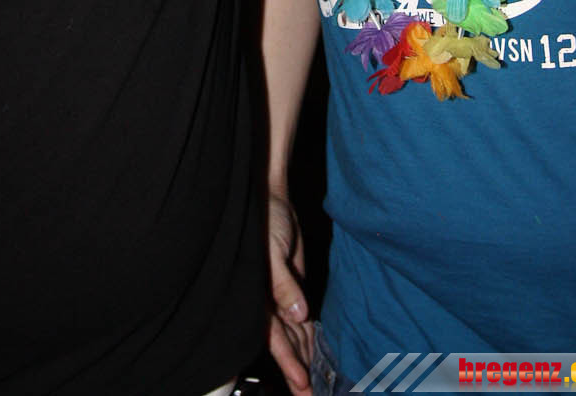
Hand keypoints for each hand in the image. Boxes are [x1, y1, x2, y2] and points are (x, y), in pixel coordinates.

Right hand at [268, 191, 313, 394]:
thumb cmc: (264, 220)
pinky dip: (309, 337)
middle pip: (284, 343)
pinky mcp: (293, 289)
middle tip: (312, 394)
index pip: (274, 336)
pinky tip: (316, 354)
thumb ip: (282, 283)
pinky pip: (302, 320)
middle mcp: (269, 302)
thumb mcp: (272, 250)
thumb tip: (298, 314)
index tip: (302, 381)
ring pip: (294, 335)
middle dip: (297, 369)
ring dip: (305, 357)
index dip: (288, 360)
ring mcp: (281, 298)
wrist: (271, 198)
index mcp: (258, 296)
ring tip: (317, 384)